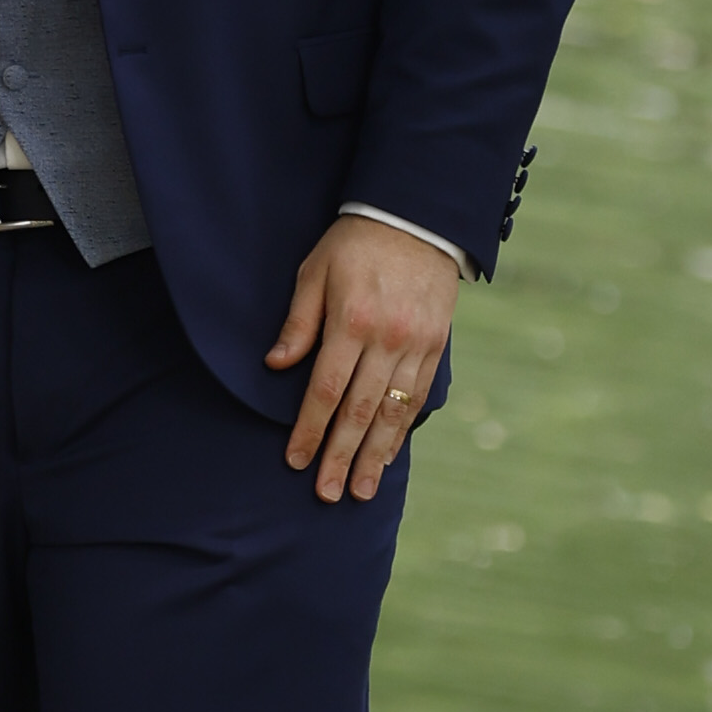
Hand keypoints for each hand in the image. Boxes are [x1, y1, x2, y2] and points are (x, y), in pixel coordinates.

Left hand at [269, 214, 459, 507]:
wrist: (416, 217)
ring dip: (374, 456)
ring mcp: (416, 345)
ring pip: (393, 413)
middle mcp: (386, 340)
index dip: (309, 429)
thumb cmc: (354, 244)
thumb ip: (298, 322)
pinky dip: (403, 431)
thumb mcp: (314, 271)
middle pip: (360, 411)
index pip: (325, 389)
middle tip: (328, 494)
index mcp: (351, 322)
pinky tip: (388, 455)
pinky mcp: (435, 346)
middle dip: (341, 456)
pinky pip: (417, 398)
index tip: (297, 461)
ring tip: (360, 490)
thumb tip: (276, 365)